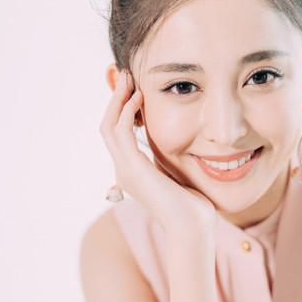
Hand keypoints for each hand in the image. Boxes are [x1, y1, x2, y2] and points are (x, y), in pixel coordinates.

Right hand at [100, 71, 216, 238]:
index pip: (118, 133)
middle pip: (108, 125)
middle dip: (115, 98)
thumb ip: (171, 157)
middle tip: (125, 74)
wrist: (192, 227)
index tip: (133, 87)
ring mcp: (125, 170)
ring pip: (109, 126)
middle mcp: (124, 170)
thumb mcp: (178, 174)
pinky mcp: (132, 170)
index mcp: (132, 171)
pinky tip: (138, 98)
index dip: (121, 108)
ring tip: (128, 78)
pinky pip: (121, 133)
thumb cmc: (193, 206)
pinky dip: (127, 112)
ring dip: (117, 99)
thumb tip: (181, 141)